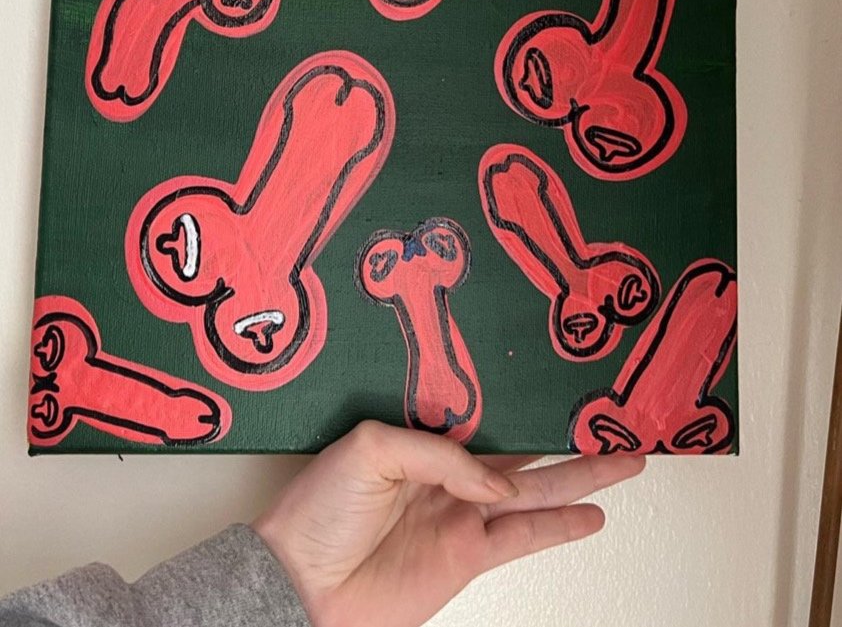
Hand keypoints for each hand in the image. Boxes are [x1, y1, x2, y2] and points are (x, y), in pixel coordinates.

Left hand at [253, 420, 644, 626]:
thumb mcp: (370, 448)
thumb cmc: (316, 511)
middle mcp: (448, 477)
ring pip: (536, 492)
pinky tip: (590, 515)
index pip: (487, 417)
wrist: (298, 582)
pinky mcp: (465, 557)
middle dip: (569, 439)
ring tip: (624, 462)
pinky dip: (560, 527)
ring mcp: (461, 517)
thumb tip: (494, 485)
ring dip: (581, 478)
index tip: (559, 385)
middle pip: (524, 453)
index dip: (524, 405)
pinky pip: (523, 538)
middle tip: (613, 423)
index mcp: (423, 440)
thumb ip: (439, 454)